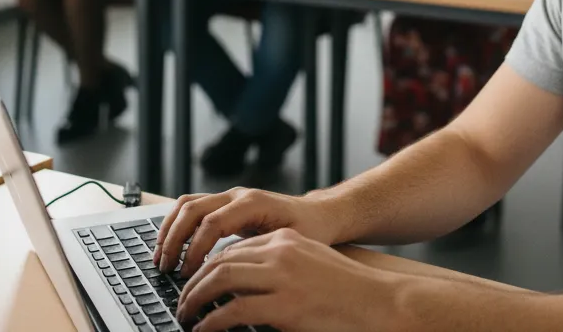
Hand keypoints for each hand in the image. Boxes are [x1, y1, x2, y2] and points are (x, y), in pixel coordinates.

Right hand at [153, 187, 339, 277]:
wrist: (318, 214)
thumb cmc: (309, 232)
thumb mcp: (291, 246)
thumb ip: (263, 257)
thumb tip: (236, 282)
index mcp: (253, 203)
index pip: (212, 223)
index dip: (195, 249)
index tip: (187, 274)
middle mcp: (237, 195)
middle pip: (193, 209)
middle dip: (174, 239)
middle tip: (166, 268)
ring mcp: (229, 197)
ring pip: (187, 204)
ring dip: (169, 230)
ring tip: (161, 259)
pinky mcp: (225, 204)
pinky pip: (192, 208)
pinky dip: (176, 225)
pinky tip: (170, 247)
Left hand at [175, 228, 394, 331]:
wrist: (379, 302)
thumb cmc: (348, 290)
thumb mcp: (310, 264)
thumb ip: (279, 266)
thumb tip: (242, 285)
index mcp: (285, 239)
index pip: (233, 249)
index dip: (207, 267)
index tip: (194, 285)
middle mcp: (280, 251)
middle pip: (220, 261)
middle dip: (194, 283)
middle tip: (182, 303)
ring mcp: (282, 277)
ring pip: (220, 280)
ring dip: (195, 300)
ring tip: (187, 316)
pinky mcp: (285, 306)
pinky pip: (233, 311)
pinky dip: (212, 322)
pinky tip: (205, 330)